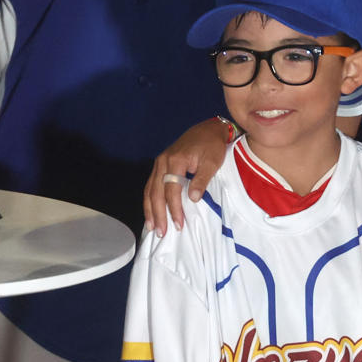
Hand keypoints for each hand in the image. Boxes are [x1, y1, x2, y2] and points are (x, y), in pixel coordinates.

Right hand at [143, 119, 230, 234]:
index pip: (171, 190)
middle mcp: (162, 161)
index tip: (178, 224)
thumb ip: (201, 180)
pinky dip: (149, 200)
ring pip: (149, 189)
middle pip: (156, 192)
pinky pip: (151, 185)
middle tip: (161, 232)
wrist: (208, 129)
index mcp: (175, 160)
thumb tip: (192, 199)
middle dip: (157, 214)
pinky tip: (151, 212)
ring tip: (151, 227)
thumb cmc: (212, 146)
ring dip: (149, 209)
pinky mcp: (160, 165)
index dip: (174, 208)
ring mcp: (159, 163)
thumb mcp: (212, 162)